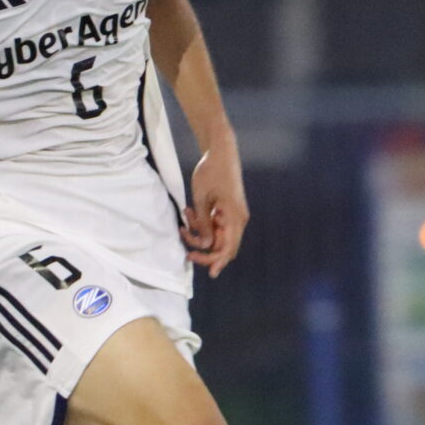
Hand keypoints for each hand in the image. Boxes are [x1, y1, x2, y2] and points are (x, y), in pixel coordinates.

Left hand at [183, 146, 248, 278]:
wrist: (220, 152)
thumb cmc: (211, 172)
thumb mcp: (202, 199)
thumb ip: (204, 224)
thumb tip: (206, 244)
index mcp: (234, 217)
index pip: (228, 248)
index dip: (217, 262)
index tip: (208, 272)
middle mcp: (238, 218)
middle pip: (225, 246)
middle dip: (206, 252)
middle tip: (189, 254)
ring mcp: (234, 214)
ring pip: (219, 236)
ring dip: (201, 233)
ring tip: (186, 219)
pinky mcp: (229, 209)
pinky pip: (217, 225)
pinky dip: (204, 224)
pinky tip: (191, 212)